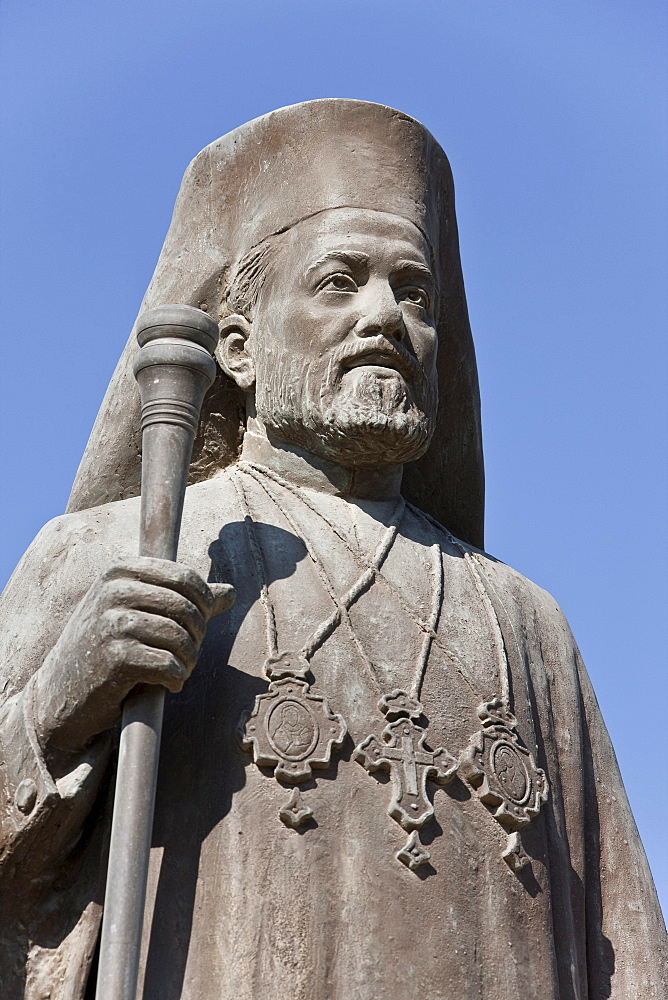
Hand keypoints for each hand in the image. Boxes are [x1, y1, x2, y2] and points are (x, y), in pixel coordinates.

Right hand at [31, 557, 234, 764]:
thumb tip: (231, 593)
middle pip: (187, 607)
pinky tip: (168, 684)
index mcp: (120, 570)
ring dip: (189, 660)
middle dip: (197, 634)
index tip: (198, 625)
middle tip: (189, 652)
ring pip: (181, 637)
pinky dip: (177, 678)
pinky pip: (169, 664)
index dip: (203, 603)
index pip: (185, 577)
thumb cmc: (106, 645)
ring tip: (179, 669)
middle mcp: (114, 591)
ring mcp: (112, 623)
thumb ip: (184, 599)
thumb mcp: (137, 610)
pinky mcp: (115, 657)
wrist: (60, 690)